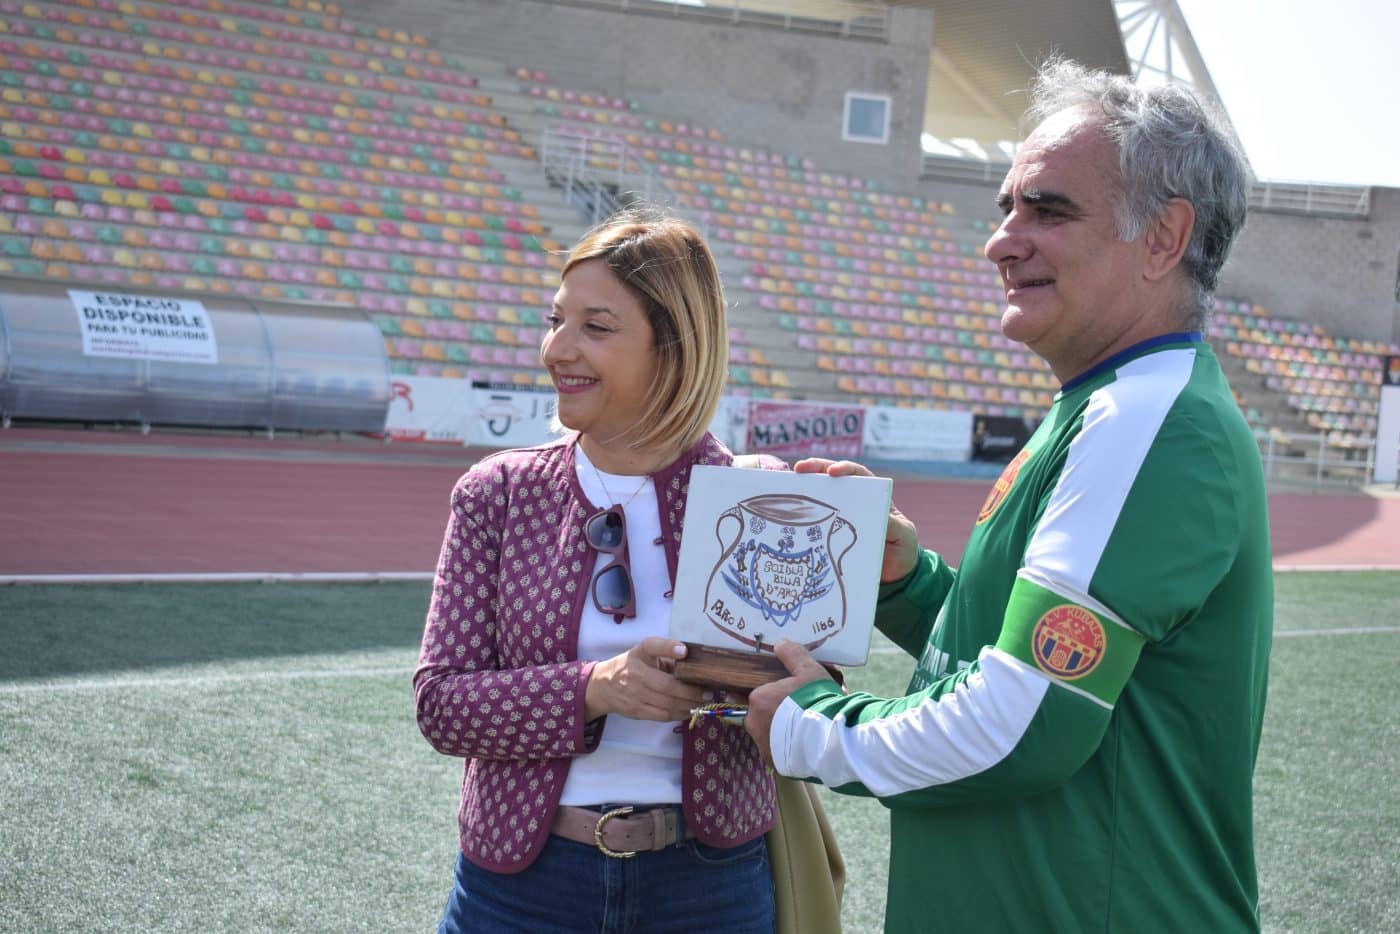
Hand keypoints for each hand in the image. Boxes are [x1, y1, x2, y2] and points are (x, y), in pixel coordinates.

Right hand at [585, 637, 707, 722]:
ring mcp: (634, 694)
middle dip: (692, 691)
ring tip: (704, 703)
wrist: (603, 685)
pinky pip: (662, 715)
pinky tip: (690, 710)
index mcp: (640, 653)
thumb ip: (666, 655)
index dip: (668, 648)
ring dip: (690, 705)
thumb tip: (694, 660)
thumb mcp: (645, 652)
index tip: (684, 651)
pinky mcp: (636, 710)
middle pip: (667, 685)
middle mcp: (635, 672)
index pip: (652, 646)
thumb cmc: (632, 665)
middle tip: (710, 692)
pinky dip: (679, 714)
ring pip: (667, 703)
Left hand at [745, 640, 834, 768]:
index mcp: (758, 699)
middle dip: (779, 713)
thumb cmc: (817, 701)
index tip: (792, 696)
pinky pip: (778, 752)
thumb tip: (780, 643)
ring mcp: (762, 745)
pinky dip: (788, 748)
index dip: (777, 694)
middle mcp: (753, 723)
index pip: (762, 694)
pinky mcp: (774, 763)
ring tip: (807, 729)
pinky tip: (805, 744)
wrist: (829, 739)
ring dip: (783, 731)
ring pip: (770, 734)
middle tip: (802, 712)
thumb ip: (793, 655)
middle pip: (764, 715)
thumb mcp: (809, 671)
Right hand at [794, 457, 920, 581]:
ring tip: (785, 485)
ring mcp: (839, 515)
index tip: (832, 472)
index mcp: (873, 495)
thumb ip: (894, 525)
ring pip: (819, 496)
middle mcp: (853, 500)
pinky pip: (813, 520)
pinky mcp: (829, 533)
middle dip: (815, 469)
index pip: (858, 474)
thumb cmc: (902, 547)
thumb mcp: (903, 535)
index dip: (845, 468)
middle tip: (799, 469)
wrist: (894, 574)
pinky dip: (799, 515)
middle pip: (832, 478)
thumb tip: (881, 518)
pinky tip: (785, 513)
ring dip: (803, 488)